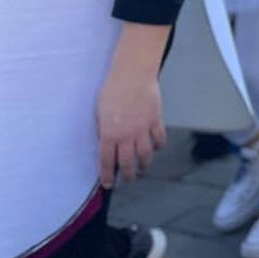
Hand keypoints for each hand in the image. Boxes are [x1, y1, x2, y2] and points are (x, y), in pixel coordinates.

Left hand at [97, 25, 169, 187]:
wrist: (132, 74)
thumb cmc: (112, 89)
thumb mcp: (99, 112)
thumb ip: (103, 129)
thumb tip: (106, 142)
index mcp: (108, 134)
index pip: (107, 161)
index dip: (108, 175)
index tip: (109, 183)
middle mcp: (126, 135)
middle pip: (128, 162)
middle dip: (128, 174)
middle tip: (128, 179)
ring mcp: (143, 128)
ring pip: (145, 154)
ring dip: (144, 163)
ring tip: (143, 167)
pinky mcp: (156, 120)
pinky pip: (159, 138)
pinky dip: (158, 146)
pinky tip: (156, 148)